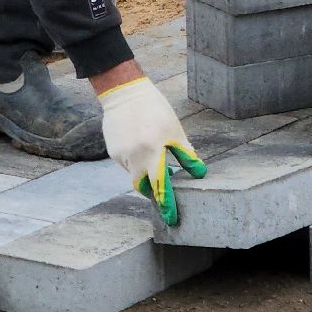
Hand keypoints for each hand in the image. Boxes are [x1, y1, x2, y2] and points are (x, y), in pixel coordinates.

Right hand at [98, 77, 205, 225]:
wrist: (124, 92)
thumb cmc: (155, 110)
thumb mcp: (174, 130)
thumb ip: (185, 153)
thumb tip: (199, 172)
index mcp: (153, 150)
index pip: (161, 185)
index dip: (167, 203)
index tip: (172, 218)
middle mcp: (134, 156)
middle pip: (144, 187)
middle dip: (154, 192)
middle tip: (164, 191)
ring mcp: (121, 155)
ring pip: (135, 174)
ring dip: (146, 172)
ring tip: (153, 155)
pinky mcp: (113, 151)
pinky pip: (127, 164)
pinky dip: (136, 161)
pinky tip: (140, 144)